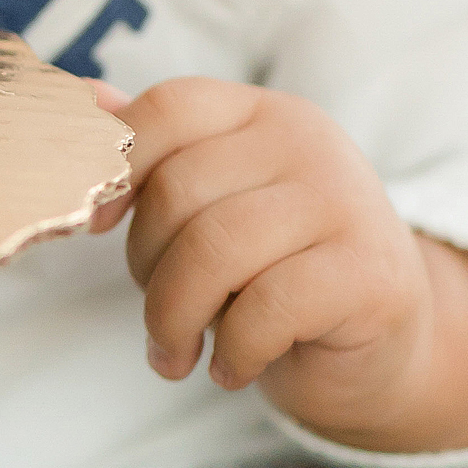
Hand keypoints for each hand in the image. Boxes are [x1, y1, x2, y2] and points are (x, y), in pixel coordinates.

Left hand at [106, 77, 467, 452]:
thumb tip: (82, 99)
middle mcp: (308, 144)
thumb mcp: (214, 205)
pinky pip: (265, 311)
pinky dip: (233, 352)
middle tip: (162, 315)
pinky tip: (234, 368)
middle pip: (179, 191)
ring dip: (175, 319)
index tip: (97, 226)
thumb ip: (152, 156)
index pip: (167, 109)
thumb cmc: (276, 270)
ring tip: (177, 353)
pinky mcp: (369, 276)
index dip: (114, 168)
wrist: (385, 343)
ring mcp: (346, 204)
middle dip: (146, 268)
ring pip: (214, 251)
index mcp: (261, 114)